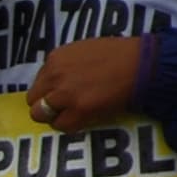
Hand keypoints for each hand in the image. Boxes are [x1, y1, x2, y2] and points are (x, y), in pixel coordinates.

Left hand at [26, 35, 147, 131]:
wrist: (142, 64)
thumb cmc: (119, 54)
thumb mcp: (84, 50)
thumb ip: (65, 65)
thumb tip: (57, 82)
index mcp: (56, 58)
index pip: (39, 81)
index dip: (50, 89)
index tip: (62, 92)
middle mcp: (55, 75)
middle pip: (33, 99)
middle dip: (46, 104)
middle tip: (65, 106)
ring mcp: (64, 94)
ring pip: (41, 115)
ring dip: (55, 115)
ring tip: (74, 113)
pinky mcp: (78, 110)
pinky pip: (61, 125)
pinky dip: (70, 124)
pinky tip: (84, 116)